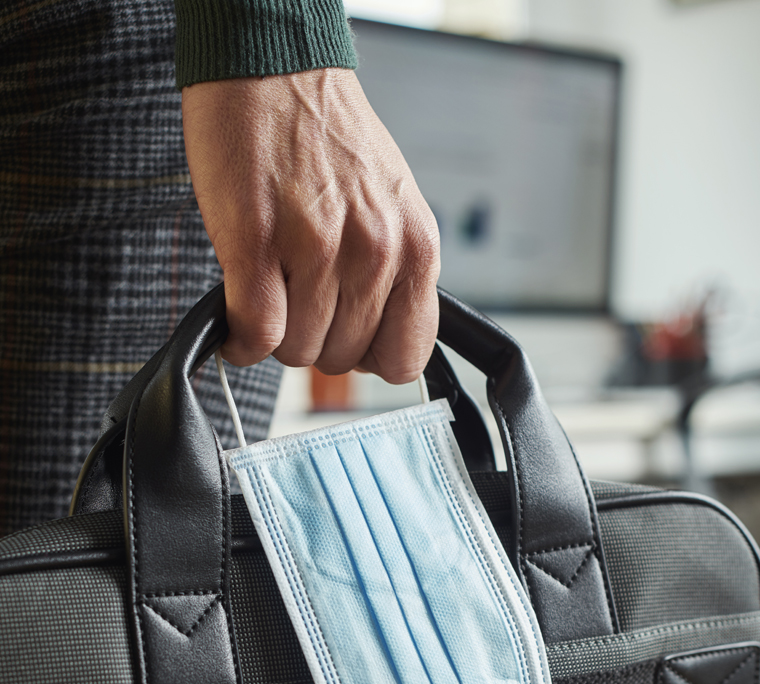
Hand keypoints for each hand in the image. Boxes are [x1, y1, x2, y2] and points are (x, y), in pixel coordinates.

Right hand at [182, 68, 439, 382]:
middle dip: (316, 339)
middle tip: (298, 300)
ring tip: (270, 289)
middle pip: (342, 359)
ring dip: (276, 333)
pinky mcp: (259, 243)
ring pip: (296, 351)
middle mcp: (377, 252)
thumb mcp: (393, 208)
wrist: (275, 70)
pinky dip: (241, 341)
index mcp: (417, 247)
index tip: (348, 338)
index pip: (406, 356)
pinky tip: (237, 318)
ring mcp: (319, 249)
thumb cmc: (330, 139)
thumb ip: (393, 273)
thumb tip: (373, 335)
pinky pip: (256, 334)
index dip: (370, 356)